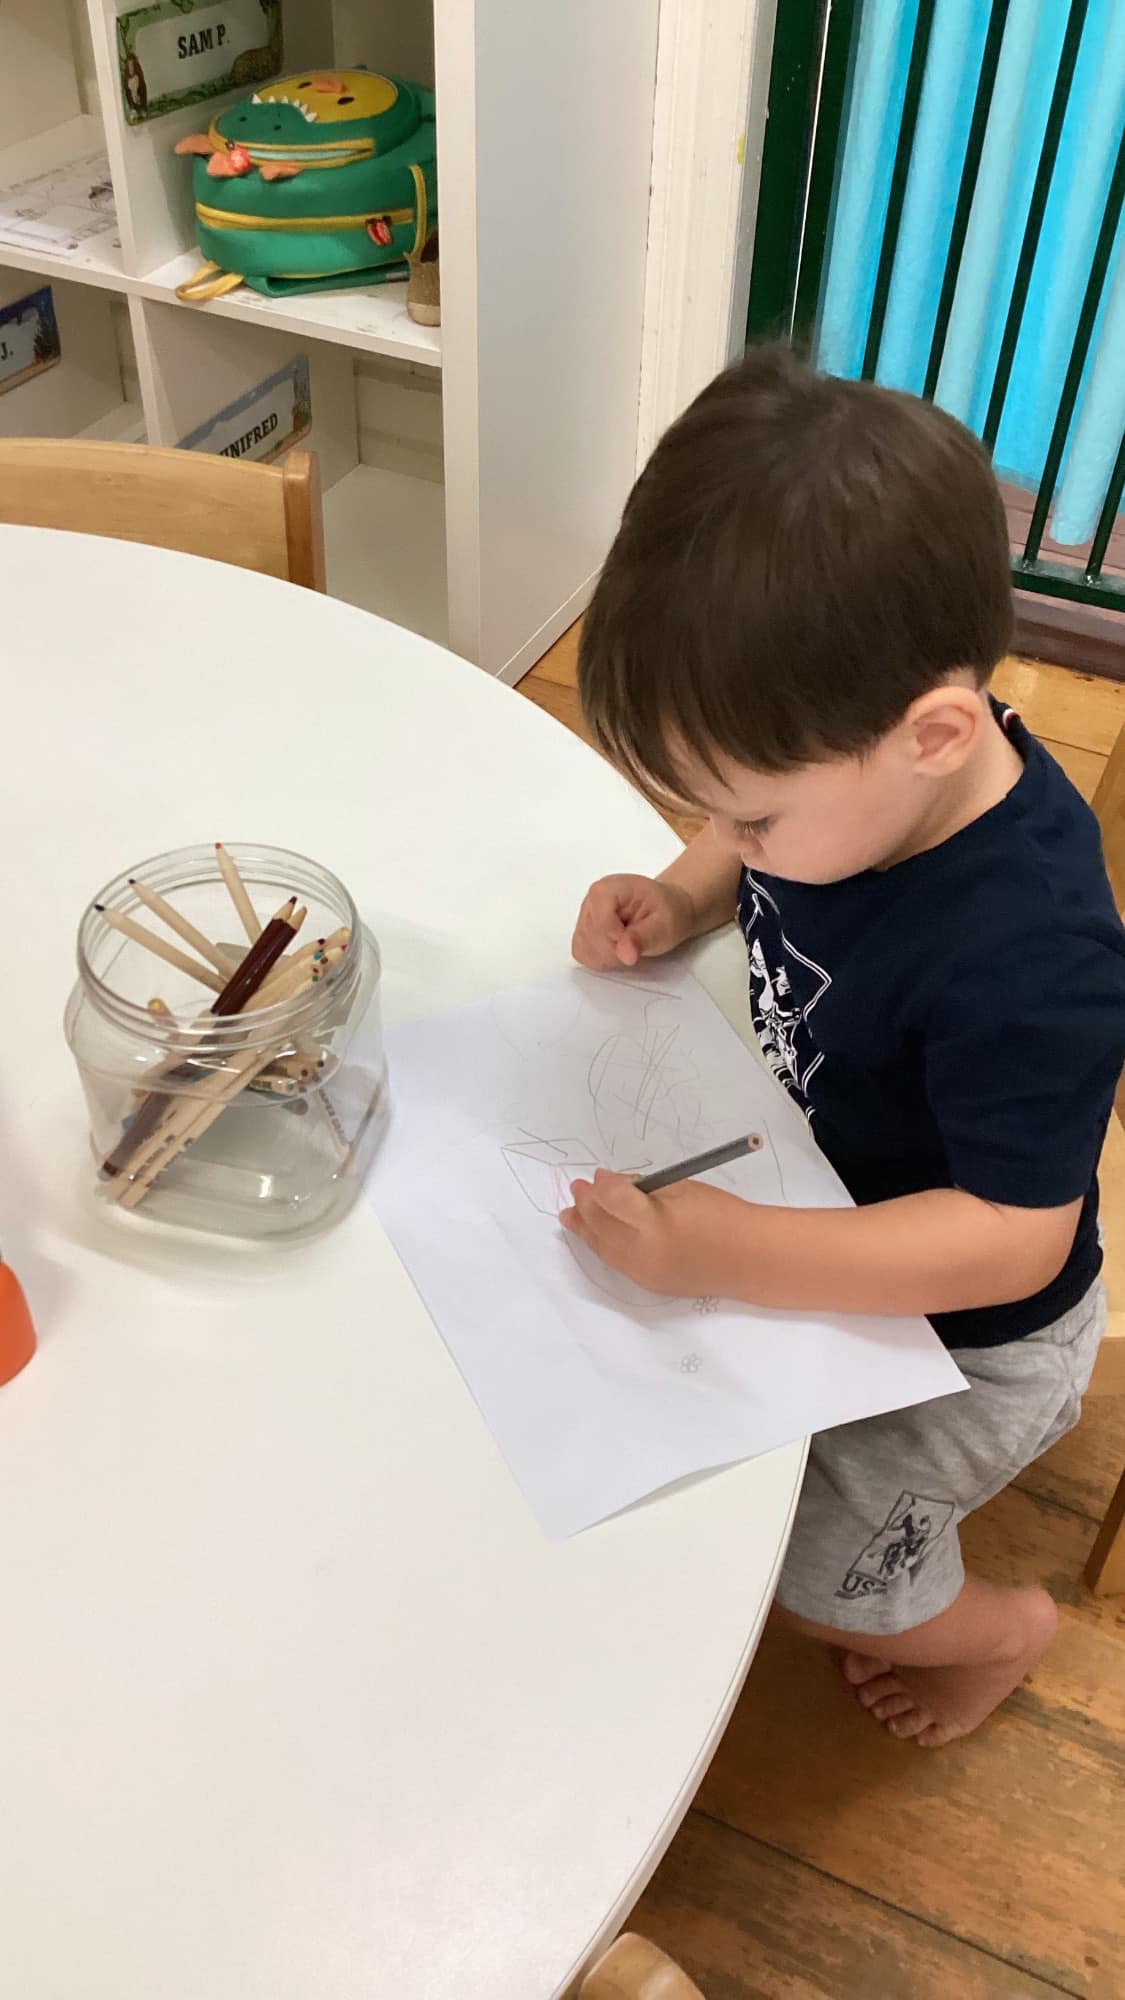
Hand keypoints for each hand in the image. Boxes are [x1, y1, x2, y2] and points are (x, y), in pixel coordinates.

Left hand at [560, 1171, 750, 1297]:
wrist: (750, 1259)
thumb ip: (644, 1188)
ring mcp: (644, 1272)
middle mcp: (644, 1250)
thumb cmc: (722, 1215)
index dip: (601, 1185)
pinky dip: (603, 1245)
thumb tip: (614, 1186)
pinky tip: (595, 1235)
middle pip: (601, 1225)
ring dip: (585, 1228)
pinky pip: (616, 1262)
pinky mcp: (648, 1284)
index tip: (599, 1175)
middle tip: (577, 1188)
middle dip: (586, 1204)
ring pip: (602, 1248)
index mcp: (655, 1222)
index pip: (612, 1199)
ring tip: (570, 1214)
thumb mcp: (683, 1189)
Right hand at [571, 875, 695, 970]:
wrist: (668, 909)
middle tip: (638, 942)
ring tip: (630, 944)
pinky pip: (584, 955)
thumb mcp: (665, 925)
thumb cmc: (667, 911)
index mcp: (608, 889)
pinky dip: (602, 960)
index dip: (616, 939)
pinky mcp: (583, 934)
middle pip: (591, 938)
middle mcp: (591, 901)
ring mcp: (584, 917)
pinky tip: (620, 950)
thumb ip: (642, 939)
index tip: (634, 944)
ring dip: (610, 956)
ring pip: (585, 949)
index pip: (599, 922)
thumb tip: (624, 954)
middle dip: (616, 950)